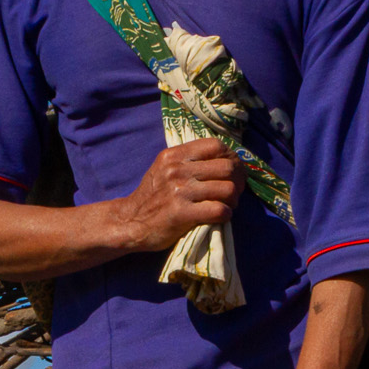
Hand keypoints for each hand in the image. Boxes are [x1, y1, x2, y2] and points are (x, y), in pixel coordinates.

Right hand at [111, 139, 236, 251]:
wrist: (130, 222)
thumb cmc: (153, 196)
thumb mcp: (165, 168)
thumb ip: (189, 160)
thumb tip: (227, 159)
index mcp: (174, 155)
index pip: (216, 145)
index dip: (232, 158)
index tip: (233, 171)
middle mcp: (176, 170)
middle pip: (226, 168)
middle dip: (238, 181)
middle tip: (235, 192)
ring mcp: (178, 191)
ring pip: (227, 189)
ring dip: (233, 200)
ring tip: (227, 205)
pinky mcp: (181, 213)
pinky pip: (219, 210)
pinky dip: (225, 214)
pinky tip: (220, 216)